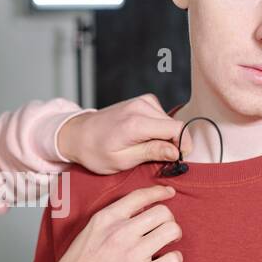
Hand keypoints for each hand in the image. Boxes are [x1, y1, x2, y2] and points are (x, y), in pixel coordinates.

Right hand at [34, 183, 182, 261]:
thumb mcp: (86, 235)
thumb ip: (109, 223)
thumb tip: (135, 215)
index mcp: (105, 219)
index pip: (140, 196)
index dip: (159, 192)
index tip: (168, 194)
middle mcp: (121, 232)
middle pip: (163, 212)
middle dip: (168, 220)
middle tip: (164, 231)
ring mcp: (134, 254)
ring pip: (172, 231)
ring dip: (174, 237)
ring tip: (166, 246)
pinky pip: (174, 259)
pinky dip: (174, 260)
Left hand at [56, 94, 187, 173]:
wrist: (78, 134)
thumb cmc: (95, 152)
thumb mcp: (122, 160)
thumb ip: (151, 153)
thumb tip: (176, 152)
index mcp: (136, 123)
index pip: (177, 129)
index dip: (183, 146)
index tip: (177, 160)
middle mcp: (141, 107)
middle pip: (175, 124)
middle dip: (174, 143)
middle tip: (159, 159)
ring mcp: (142, 101)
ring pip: (170, 121)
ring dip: (165, 136)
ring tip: (146, 148)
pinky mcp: (143, 100)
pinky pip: (161, 116)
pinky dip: (158, 128)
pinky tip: (144, 138)